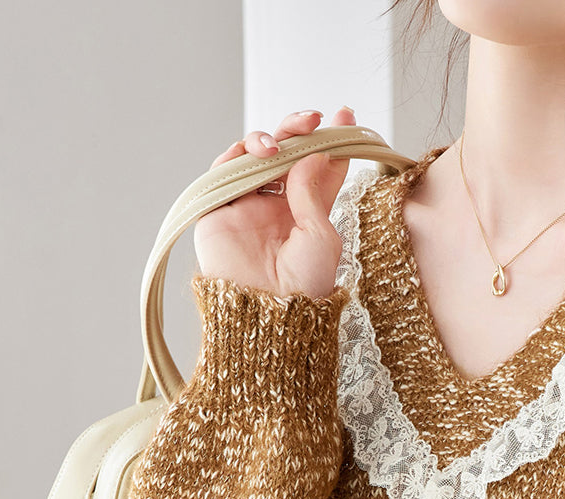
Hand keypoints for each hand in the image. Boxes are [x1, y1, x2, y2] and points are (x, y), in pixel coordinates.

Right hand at [193, 106, 357, 299]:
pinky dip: (235, 156)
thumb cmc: (303, 287)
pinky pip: (222, 173)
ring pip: (253, 157)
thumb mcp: (322, 237)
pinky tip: (252, 153)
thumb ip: (314, 192)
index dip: (331, 140)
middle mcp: (277, 206)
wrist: (267, 314)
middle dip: (297, 131)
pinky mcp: (219, 211)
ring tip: (276, 147)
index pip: (319, 167)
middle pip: (286, 154)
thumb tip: (314, 151)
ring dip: (266, 140)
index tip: (346, 117)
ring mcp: (247, 206)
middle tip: (311, 119)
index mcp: (307, 213)